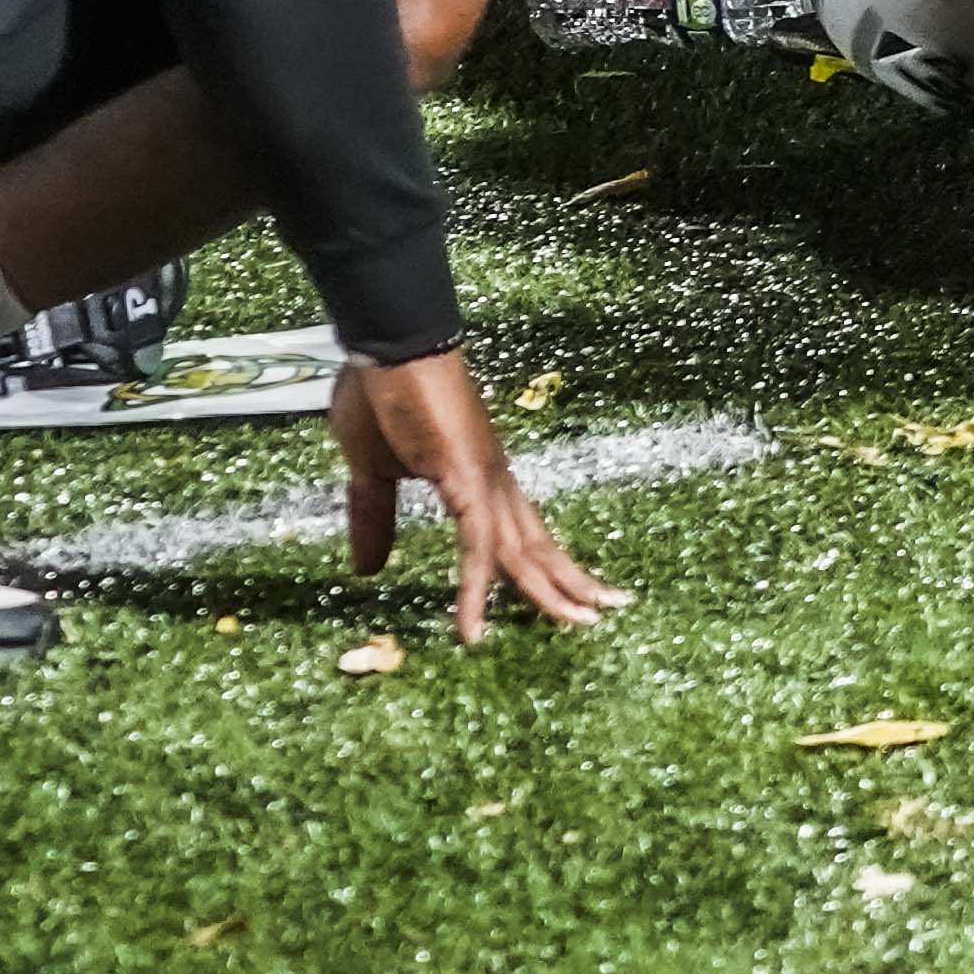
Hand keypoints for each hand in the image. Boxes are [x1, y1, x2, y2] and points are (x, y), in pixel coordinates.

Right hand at [334, 346, 627, 644]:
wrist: (387, 343)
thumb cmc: (382, 396)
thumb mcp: (372, 474)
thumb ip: (376, 519)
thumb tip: (367, 569)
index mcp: (479, 480)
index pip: (520, 533)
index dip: (544, 566)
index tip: (572, 595)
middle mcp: (493, 481)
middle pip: (536, 545)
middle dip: (570, 583)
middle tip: (606, 615)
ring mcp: (484, 480)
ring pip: (522, 550)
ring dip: (549, 591)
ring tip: (582, 624)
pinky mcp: (464, 479)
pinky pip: (476, 545)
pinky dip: (476, 588)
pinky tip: (473, 629)